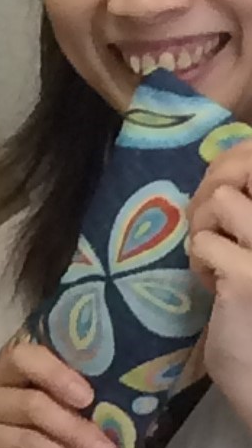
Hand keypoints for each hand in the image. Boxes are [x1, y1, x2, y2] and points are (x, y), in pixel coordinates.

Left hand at [188, 142, 251, 419]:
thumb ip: (251, 212)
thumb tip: (227, 167)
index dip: (239, 159)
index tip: (226, 186)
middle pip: (246, 164)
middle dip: (218, 190)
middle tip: (213, 230)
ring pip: (222, 199)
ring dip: (207, 228)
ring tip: (218, 263)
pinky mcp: (251, 276)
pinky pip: (203, 241)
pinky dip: (200, 262)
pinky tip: (216, 288)